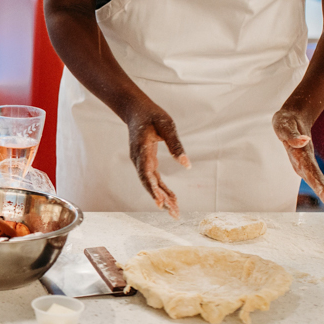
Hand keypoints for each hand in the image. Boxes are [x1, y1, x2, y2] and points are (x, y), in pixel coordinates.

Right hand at [122, 95, 189, 217]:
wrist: (136, 110)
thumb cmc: (152, 115)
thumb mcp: (167, 126)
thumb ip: (175, 144)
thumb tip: (187, 165)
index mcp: (141, 150)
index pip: (146, 174)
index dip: (152, 189)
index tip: (159, 202)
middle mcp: (138, 160)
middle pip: (148, 184)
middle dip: (160, 199)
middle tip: (174, 213)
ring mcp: (141, 162)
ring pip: (151, 184)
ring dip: (162, 197)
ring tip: (175, 211)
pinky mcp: (146, 162)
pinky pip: (154, 179)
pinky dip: (162, 189)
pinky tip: (172, 198)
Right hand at [272, 108, 323, 217]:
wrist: (288, 119)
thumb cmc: (285, 122)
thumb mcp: (283, 125)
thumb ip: (291, 135)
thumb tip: (303, 140)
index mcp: (297, 158)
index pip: (310, 175)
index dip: (320, 187)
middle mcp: (302, 167)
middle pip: (317, 185)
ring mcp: (306, 167)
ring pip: (319, 186)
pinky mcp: (310, 166)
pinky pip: (320, 182)